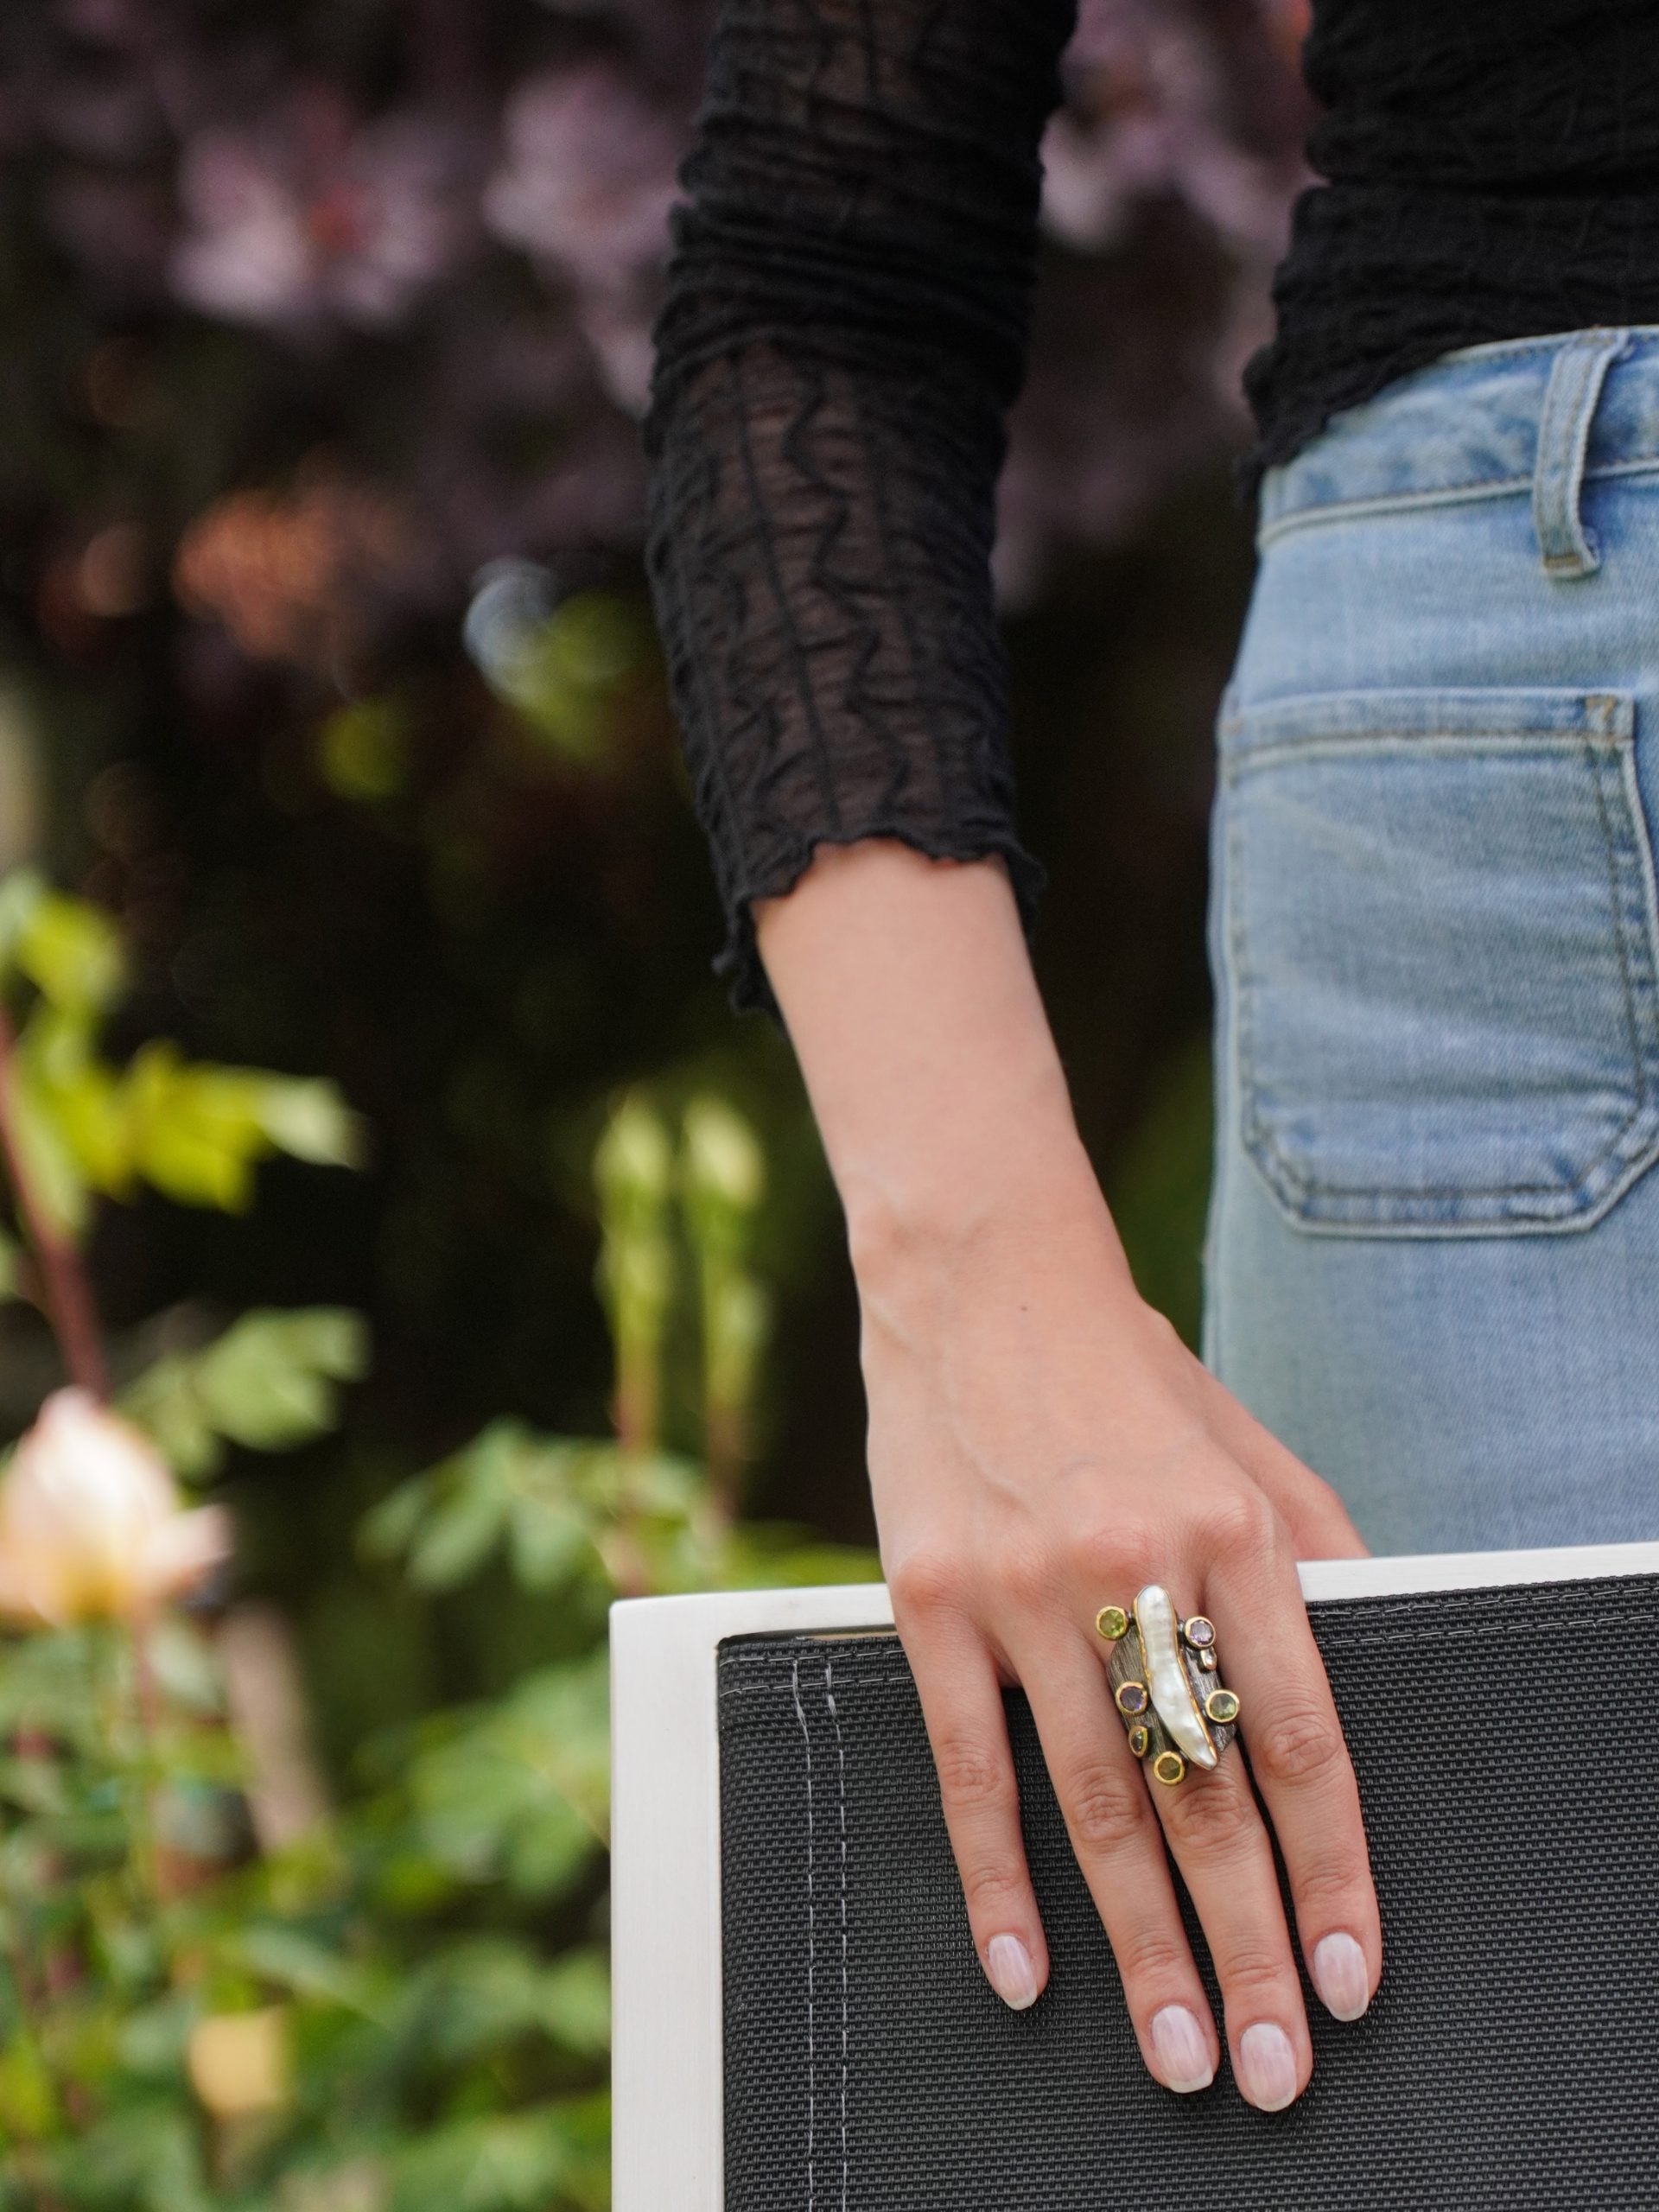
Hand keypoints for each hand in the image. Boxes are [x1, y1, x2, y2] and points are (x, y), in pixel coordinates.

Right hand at [751, 837, 1381, 2108]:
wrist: (980, 1279)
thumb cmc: (1122, 1369)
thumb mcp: (1248, 1444)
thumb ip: (1318, 1556)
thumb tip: (1369, 1671)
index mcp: (1236, 1532)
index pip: (1304, 1741)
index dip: (1335, 1872)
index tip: (1352, 1970)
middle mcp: (1135, 1566)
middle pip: (1208, 1798)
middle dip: (1251, 1949)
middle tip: (1272, 2064)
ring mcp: (1023, 1587)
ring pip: (1099, 1803)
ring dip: (1142, 1944)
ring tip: (1180, 2051)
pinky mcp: (929, 1598)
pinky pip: (970, 1766)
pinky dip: (999, 1879)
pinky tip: (1030, 1968)